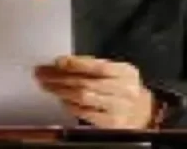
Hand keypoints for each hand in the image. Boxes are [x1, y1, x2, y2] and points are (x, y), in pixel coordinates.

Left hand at [35, 55, 154, 128]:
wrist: (143, 113)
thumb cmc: (125, 88)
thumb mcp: (118, 71)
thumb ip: (96, 66)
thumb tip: (65, 63)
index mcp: (126, 72)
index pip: (98, 66)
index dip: (75, 64)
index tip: (57, 62)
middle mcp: (124, 90)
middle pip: (86, 82)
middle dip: (60, 77)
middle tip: (42, 73)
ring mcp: (117, 109)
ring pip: (83, 98)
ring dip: (61, 91)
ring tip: (47, 85)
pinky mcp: (110, 124)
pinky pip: (85, 113)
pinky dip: (70, 106)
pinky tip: (61, 100)